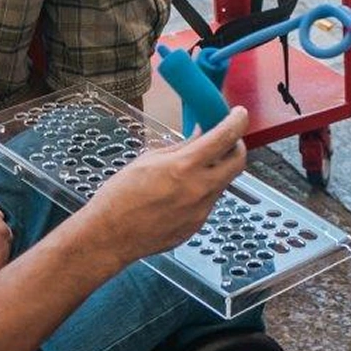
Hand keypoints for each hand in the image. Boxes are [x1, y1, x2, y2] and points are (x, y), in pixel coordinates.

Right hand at [76, 108, 249, 262]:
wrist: (110, 236)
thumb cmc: (120, 197)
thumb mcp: (148, 160)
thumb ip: (180, 147)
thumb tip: (200, 136)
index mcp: (184, 167)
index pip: (225, 138)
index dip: (237, 122)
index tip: (240, 114)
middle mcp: (199, 189)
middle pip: (238, 162)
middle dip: (236, 146)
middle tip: (227, 139)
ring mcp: (201, 210)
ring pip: (224, 182)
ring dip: (217, 169)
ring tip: (193, 167)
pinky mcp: (197, 224)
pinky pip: (209, 201)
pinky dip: (202, 190)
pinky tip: (180, 191)